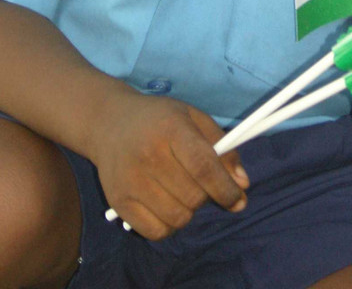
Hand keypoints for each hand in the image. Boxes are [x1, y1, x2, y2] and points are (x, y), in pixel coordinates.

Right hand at [91, 85, 248, 239]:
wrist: (109, 122)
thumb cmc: (159, 120)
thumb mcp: (193, 119)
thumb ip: (222, 148)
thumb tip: (242, 184)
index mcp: (171, 128)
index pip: (203, 166)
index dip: (225, 188)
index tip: (238, 199)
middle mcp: (148, 155)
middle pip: (193, 197)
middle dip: (206, 196)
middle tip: (198, 183)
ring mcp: (130, 180)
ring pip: (178, 219)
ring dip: (187, 211)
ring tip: (179, 191)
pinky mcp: (118, 202)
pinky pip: (156, 232)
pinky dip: (168, 225)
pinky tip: (164, 204)